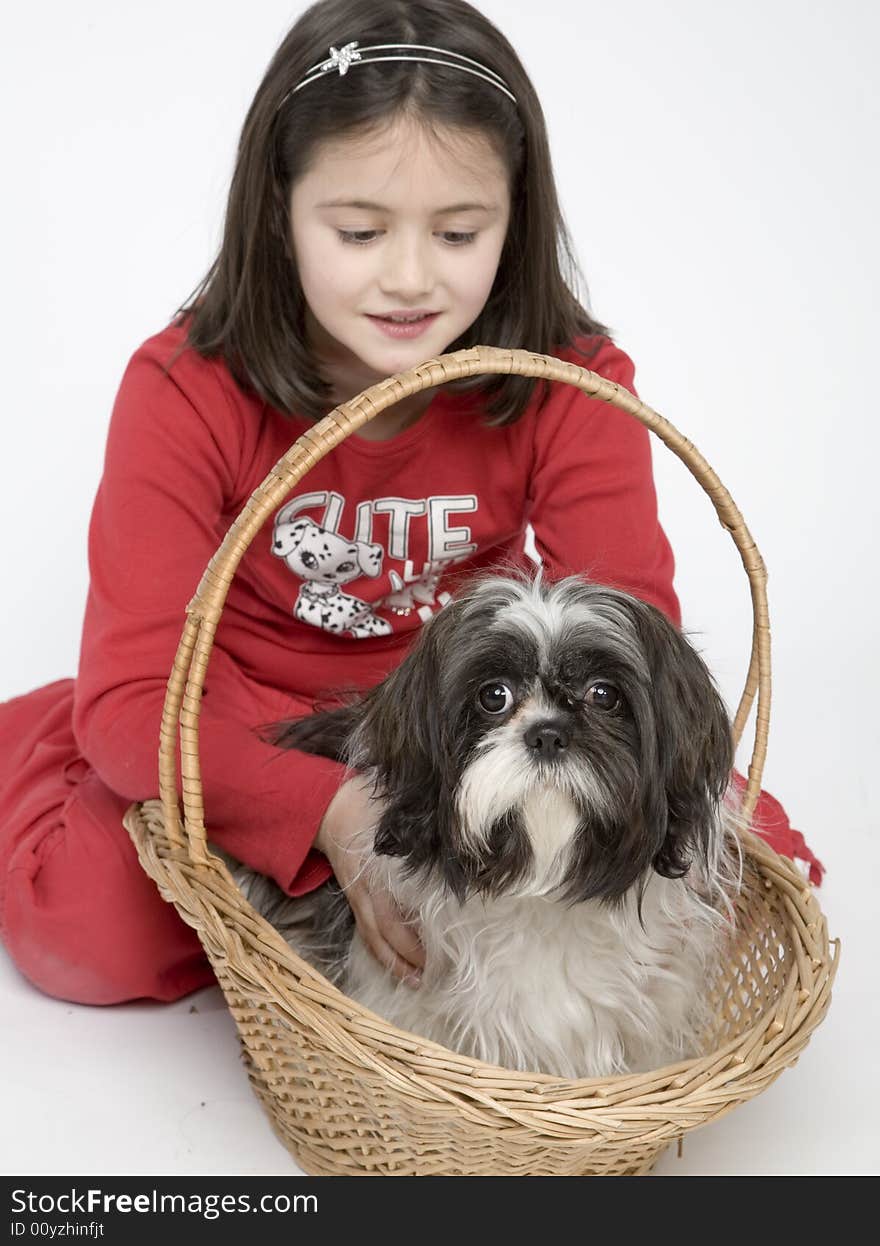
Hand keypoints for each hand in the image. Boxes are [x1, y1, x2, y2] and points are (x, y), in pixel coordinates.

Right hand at [315, 775, 424, 986]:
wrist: (328, 809)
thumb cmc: (366, 806)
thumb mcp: (394, 812)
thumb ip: (418, 829)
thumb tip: (456, 840)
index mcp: (377, 872)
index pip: (393, 915)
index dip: (412, 939)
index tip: (439, 952)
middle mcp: (366, 890)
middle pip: (384, 932)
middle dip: (407, 957)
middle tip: (432, 976)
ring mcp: (358, 897)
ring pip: (373, 938)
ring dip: (393, 962)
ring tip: (415, 981)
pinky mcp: (354, 899)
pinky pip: (365, 931)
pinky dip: (379, 951)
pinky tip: (396, 963)